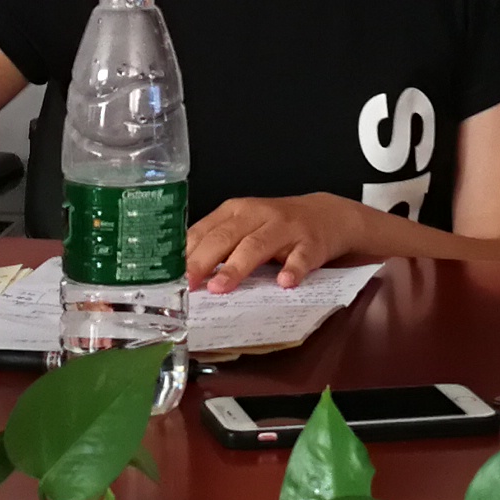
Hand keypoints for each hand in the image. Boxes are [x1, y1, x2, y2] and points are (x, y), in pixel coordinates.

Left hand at [184, 193, 364, 291]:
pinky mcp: (311, 243)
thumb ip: (218, 244)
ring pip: (257, 245)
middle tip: (189, 283)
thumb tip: (183, 273)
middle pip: (226, 236)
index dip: (187, 253)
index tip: (171, 275)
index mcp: (236, 212)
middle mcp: (258, 215)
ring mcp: (285, 228)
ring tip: (222, 287)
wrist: (328, 216)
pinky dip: (292, 269)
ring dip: (237, 266)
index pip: (205, 230)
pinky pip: (301, 256)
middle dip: (204, 260)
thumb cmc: (277, 226)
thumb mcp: (245, 227)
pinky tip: (284, 282)